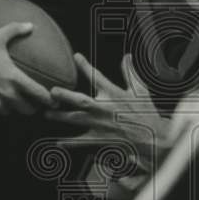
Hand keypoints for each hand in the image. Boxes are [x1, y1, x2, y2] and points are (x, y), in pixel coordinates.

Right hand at [0, 22, 52, 116]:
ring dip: (14, 108)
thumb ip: (15, 31)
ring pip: (12, 113)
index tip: (53, 100)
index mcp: (15, 78)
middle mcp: (8, 94)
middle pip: (28, 109)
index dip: (48, 99)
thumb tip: (30, 25)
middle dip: (32, 106)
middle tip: (31, 101)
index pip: (39, 94)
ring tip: (12, 100)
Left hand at [46, 53, 169, 171]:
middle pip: (81, 101)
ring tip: (46, 113)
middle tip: (52, 92)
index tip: (76, 57)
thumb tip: (127, 56)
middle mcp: (105, 109)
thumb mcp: (140, 89)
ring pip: (76, 120)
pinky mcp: (100, 138)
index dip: (86, 66)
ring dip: (60, 117)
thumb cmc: (146, 112)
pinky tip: (58, 143)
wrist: (152, 137)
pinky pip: (82, 141)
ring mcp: (101, 124)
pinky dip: (70, 143)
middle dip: (66, 96)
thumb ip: (130, 72)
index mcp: (115, 94)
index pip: (98, 77)